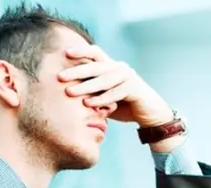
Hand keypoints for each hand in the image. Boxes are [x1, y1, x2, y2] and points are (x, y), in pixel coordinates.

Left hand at [58, 46, 173, 128]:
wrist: (150, 114)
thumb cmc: (125, 105)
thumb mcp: (105, 96)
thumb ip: (92, 91)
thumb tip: (68, 91)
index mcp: (111, 66)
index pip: (95, 53)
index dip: (81, 51)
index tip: (65, 53)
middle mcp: (119, 68)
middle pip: (96, 66)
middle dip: (76, 71)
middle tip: (60, 77)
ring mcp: (128, 77)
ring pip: (104, 79)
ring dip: (86, 86)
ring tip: (70, 92)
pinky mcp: (135, 89)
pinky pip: (115, 92)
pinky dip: (101, 98)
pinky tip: (89, 103)